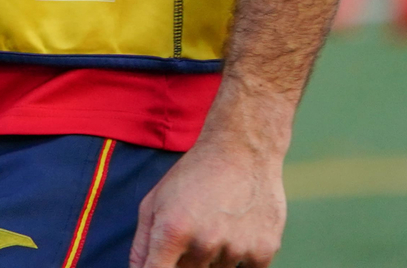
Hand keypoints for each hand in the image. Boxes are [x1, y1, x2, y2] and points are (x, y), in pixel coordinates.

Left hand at [129, 131, 286, 267]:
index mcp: (172, 230)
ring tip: (215, 224)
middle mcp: (203, 243)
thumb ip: (142, 244)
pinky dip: (238, 258)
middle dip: (184, 262)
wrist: (242, 150)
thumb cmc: (192, 175)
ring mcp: (236, 249)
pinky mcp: (263, 252)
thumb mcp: (155, 201)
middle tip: (193, 231)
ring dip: (213, 259)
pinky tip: (236, 230)